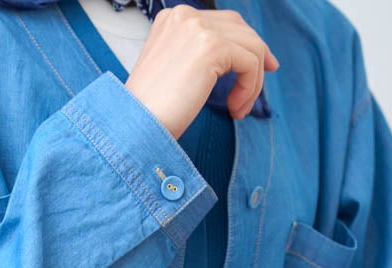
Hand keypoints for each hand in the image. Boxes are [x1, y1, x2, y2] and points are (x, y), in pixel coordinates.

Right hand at [125, 5, 278, 136]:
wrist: (134, 127)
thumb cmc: (150, 112)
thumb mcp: (172, 72)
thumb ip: (196, 57)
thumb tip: (234, 58)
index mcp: (172, 19)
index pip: (221, 23)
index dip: (244, 45)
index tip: (256, 70)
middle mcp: (184, 16)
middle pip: (240, 28)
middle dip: (256, 58)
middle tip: (256, 89)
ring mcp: (198, 28)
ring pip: (251, 46)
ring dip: (253, 81)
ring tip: (238, 109)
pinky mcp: (212, 46)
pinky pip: (250, 62)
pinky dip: (250, 88)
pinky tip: (235, 109)